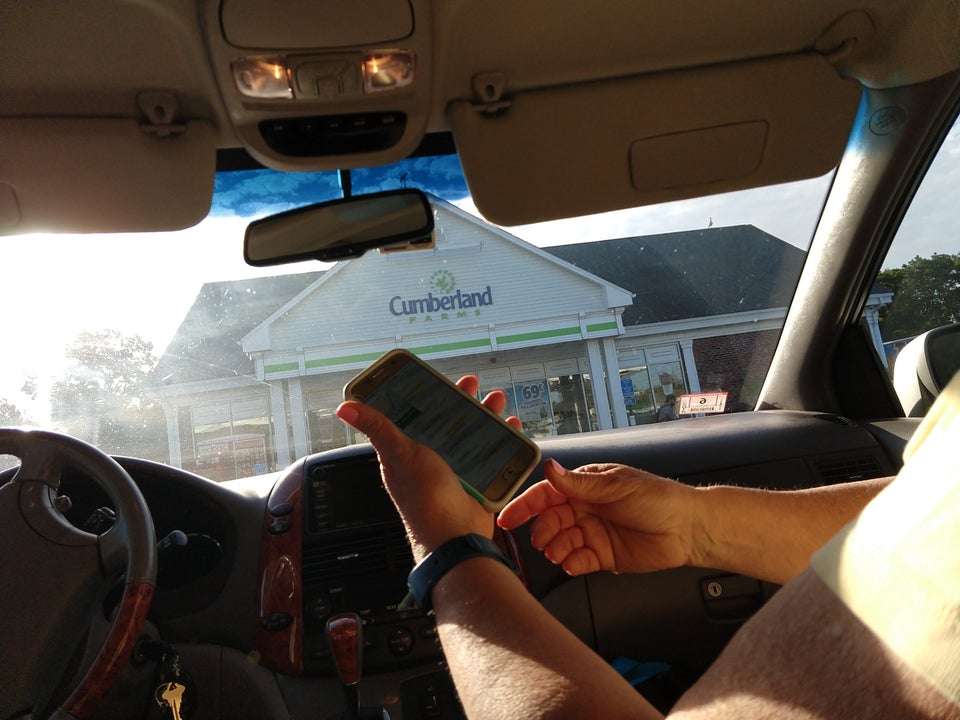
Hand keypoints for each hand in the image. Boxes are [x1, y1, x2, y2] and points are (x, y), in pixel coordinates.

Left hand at [336, 375, 520, 562]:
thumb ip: (377, 428)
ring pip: (473, 434)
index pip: (416, 414)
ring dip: (486, 415)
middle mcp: (432, 459)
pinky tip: (512, 427)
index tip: (439, 378)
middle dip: (463, 400)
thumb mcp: (399, 454)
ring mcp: (456, 470)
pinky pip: (492, 455)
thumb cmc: (424, 498)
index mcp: (408, 451)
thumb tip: (345, 407)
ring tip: (498, 400)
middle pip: (449, 421)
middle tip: (474, 383)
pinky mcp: (478, 482)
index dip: (427, 395)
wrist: (455, 537)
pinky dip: (504, 440)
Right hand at [497, 460, 699, 575]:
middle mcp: (586, 508)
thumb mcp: (617, 486)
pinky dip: (572, 564)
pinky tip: (573, 564)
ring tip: (560, 554)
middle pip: (550, 521)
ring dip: (555, 549)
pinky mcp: (603, 556)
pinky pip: (579, 561)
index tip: (507, 518)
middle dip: (542, 531)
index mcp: (586, 486)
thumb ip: (579, 484)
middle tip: (543, 541)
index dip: (525, 505)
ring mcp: (593, 533)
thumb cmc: (659, 499)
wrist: (690, 530)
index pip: (548, 493)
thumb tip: (549, 467)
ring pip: (561, 542)